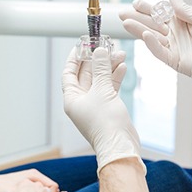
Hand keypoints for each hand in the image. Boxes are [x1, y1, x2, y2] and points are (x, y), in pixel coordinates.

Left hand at [62, 47, 143, 173]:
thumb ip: (101, 69)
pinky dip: (115, 77)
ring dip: (108, 67)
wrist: (121, 146)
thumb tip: (99, 51)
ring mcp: (95, 105)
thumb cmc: (106, 123)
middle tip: (105, 46)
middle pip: (86, 74)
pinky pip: (109, 88)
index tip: (82, 45)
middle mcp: (81, 101)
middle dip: (96, 60)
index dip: (75, 58)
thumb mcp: (102, 90)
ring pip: (100, 80)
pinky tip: (122, 67)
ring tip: (119, 53)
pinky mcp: (108, 108)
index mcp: (72, 98)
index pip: (69, 73)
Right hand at [120, 0, 191, 100]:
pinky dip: (152, 44)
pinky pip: (161, 51)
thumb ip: (183, 9)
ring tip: (126, 22)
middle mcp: (173, 35)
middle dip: (136, 18)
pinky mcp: (175, 61)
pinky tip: (146, 35)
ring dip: (139, 30)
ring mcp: (173, 48)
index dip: (147, 8)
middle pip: (151, 25)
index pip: (159, 14)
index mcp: (180, 22)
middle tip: (121, 13)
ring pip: (152, 37)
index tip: (135, 2)